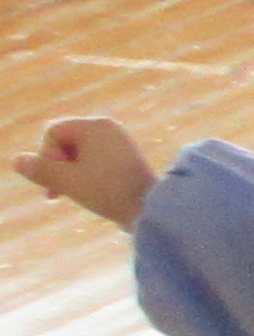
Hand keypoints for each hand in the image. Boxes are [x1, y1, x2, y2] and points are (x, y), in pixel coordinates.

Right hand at [14, 116, 156, 225]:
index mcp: (96, 126)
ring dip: (69, 175)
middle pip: (65, 143)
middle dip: (56, 167)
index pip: (53, 133)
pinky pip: (94, 163)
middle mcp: (109, 129)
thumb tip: (17, 161)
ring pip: (78, 156)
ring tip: (71, 195)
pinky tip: (87, 194)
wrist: (153, 209)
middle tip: (55, 194)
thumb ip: (40, 170)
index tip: (57, 179)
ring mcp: (119, 144)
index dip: (47, 156)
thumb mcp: (68, 181)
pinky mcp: (125, 160)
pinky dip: (85, 176)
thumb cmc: (109, 192)